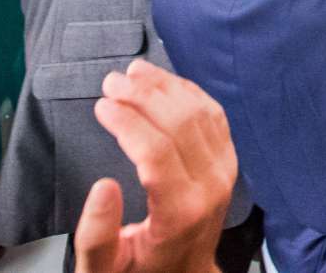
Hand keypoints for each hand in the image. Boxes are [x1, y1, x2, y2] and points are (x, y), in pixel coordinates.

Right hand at [72, 61, 237, 272]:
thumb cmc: (141, 271)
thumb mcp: (105, 269)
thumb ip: (97, 235)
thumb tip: (101, 186)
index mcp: (179, 213)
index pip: (156, 151)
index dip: (128, 121)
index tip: (101, 104)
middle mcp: (210, 187)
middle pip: (180, 123)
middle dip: (143, 95)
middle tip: (111, 81)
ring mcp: (225, 172)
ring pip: (200, 112)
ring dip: (166, 86)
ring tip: (134, 72)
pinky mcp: (228, 162)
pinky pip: (215, 115)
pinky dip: (189, 92)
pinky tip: (166, 82)